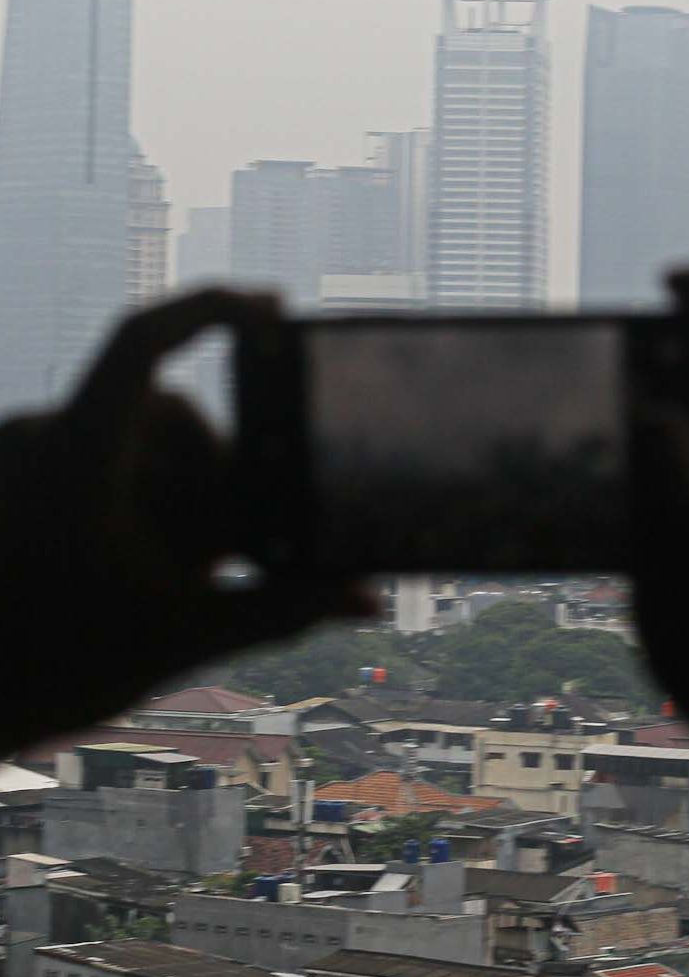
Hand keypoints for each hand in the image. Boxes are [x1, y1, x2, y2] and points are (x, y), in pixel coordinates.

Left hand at [0, 289, 370, 756]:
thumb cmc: (62, 669)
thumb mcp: (186, 634)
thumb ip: (282, 608)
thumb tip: (366, 598)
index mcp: (80, 457)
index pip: (144, 339)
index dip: (210, 306)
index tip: (271, 307)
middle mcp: (43, 440)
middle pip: (165, 409)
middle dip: (214, 466)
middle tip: (236, 544)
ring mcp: (23, 457)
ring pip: (134, 437)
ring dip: (178, 486)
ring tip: (188, 568)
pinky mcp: (15, 480)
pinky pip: (94, 460)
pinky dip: (138, 497)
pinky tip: (151, 561)